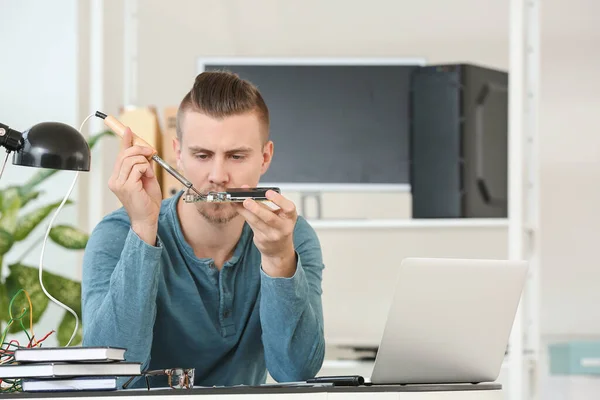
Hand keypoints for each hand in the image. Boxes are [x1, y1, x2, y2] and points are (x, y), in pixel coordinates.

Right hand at [108, 128, 162, 243]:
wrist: (148, 219)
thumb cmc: (148, 201)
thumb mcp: (146, 178)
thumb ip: (143, 165)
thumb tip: (145, 150)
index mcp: (117, 177)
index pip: (120, 155)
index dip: (125, 141)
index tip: (128, 130)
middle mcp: (115, 180)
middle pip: (125, 154)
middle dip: (140, 149)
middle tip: (152, 152)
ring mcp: (119, 183)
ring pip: (132, 159)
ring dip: (145, 161)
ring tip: (149, 172)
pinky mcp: (127, 186)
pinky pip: (137, 167)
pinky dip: (146, 168)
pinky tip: (148, 176)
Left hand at [235, 187, 297, 276]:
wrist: (279, 249)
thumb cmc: (278, 225)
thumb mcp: (278, 213)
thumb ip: (264, 201)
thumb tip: (246, 189)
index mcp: (290, 217)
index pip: (288, 208)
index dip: (279, 200)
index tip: (268, 192)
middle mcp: (283, 227)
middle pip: (270, 218)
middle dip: (257, 209)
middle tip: (246, 200)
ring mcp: (272, 235)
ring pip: (256, 222)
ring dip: (245, 211)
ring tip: (236, 202)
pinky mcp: (262, 240)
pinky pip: (251, 225)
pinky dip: (243, 215)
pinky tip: (237, 207)